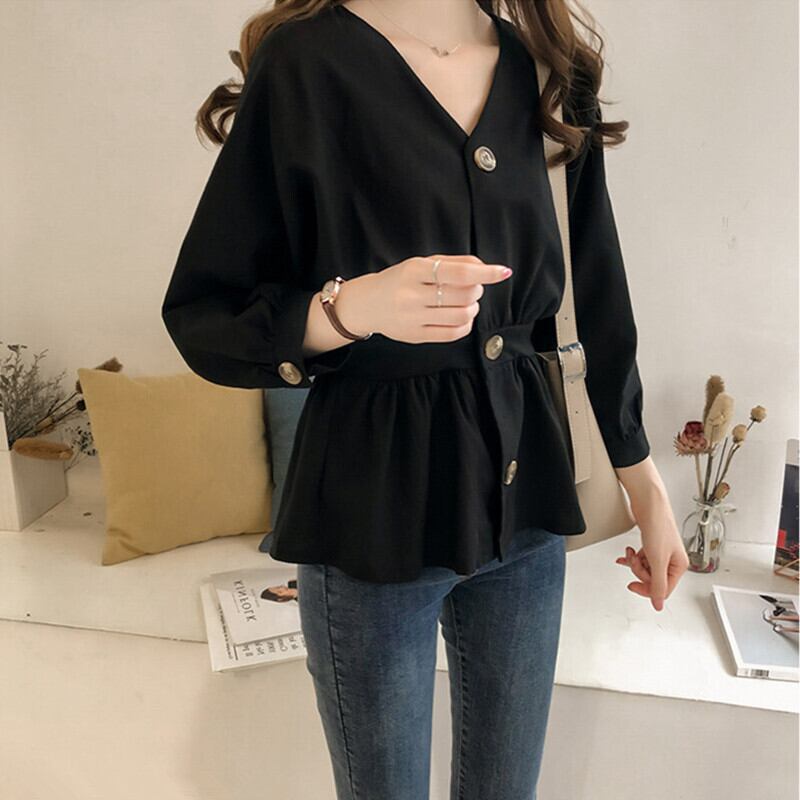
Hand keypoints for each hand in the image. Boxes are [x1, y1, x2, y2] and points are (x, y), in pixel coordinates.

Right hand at [345, 254, 512, 343]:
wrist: (366, 304)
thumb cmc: (400, 280)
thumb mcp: (421, 264)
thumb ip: (453, 263)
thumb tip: (485, 268)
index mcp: (414, 270)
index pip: (458, 272)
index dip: (485, 273)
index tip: (503, 272)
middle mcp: (412, 295)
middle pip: (464, 294)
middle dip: (477, 289)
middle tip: (472, 288)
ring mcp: (413, 318)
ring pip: (462, 315)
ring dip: (472, 307)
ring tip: (466, 303)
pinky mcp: (415, 336)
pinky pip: (453, 333)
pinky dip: (466, 324)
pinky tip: (461, 317)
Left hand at [614, 457, 689, 610]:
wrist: (649, 504)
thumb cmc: (658, 526)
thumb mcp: (657, 560)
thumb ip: (657, 584)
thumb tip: (658, 605)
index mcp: (679, 566)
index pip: (663, 590)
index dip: (646, 589)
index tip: (632, 585)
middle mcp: (672, 560)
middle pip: (652, 579)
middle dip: (639, 571)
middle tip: (634, 562)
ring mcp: (661, 552)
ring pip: (645, 569)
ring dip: (634, 563)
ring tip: (631, 553)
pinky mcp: (651, 545)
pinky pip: (641, 558)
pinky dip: (632, 556)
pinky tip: (627, 553)